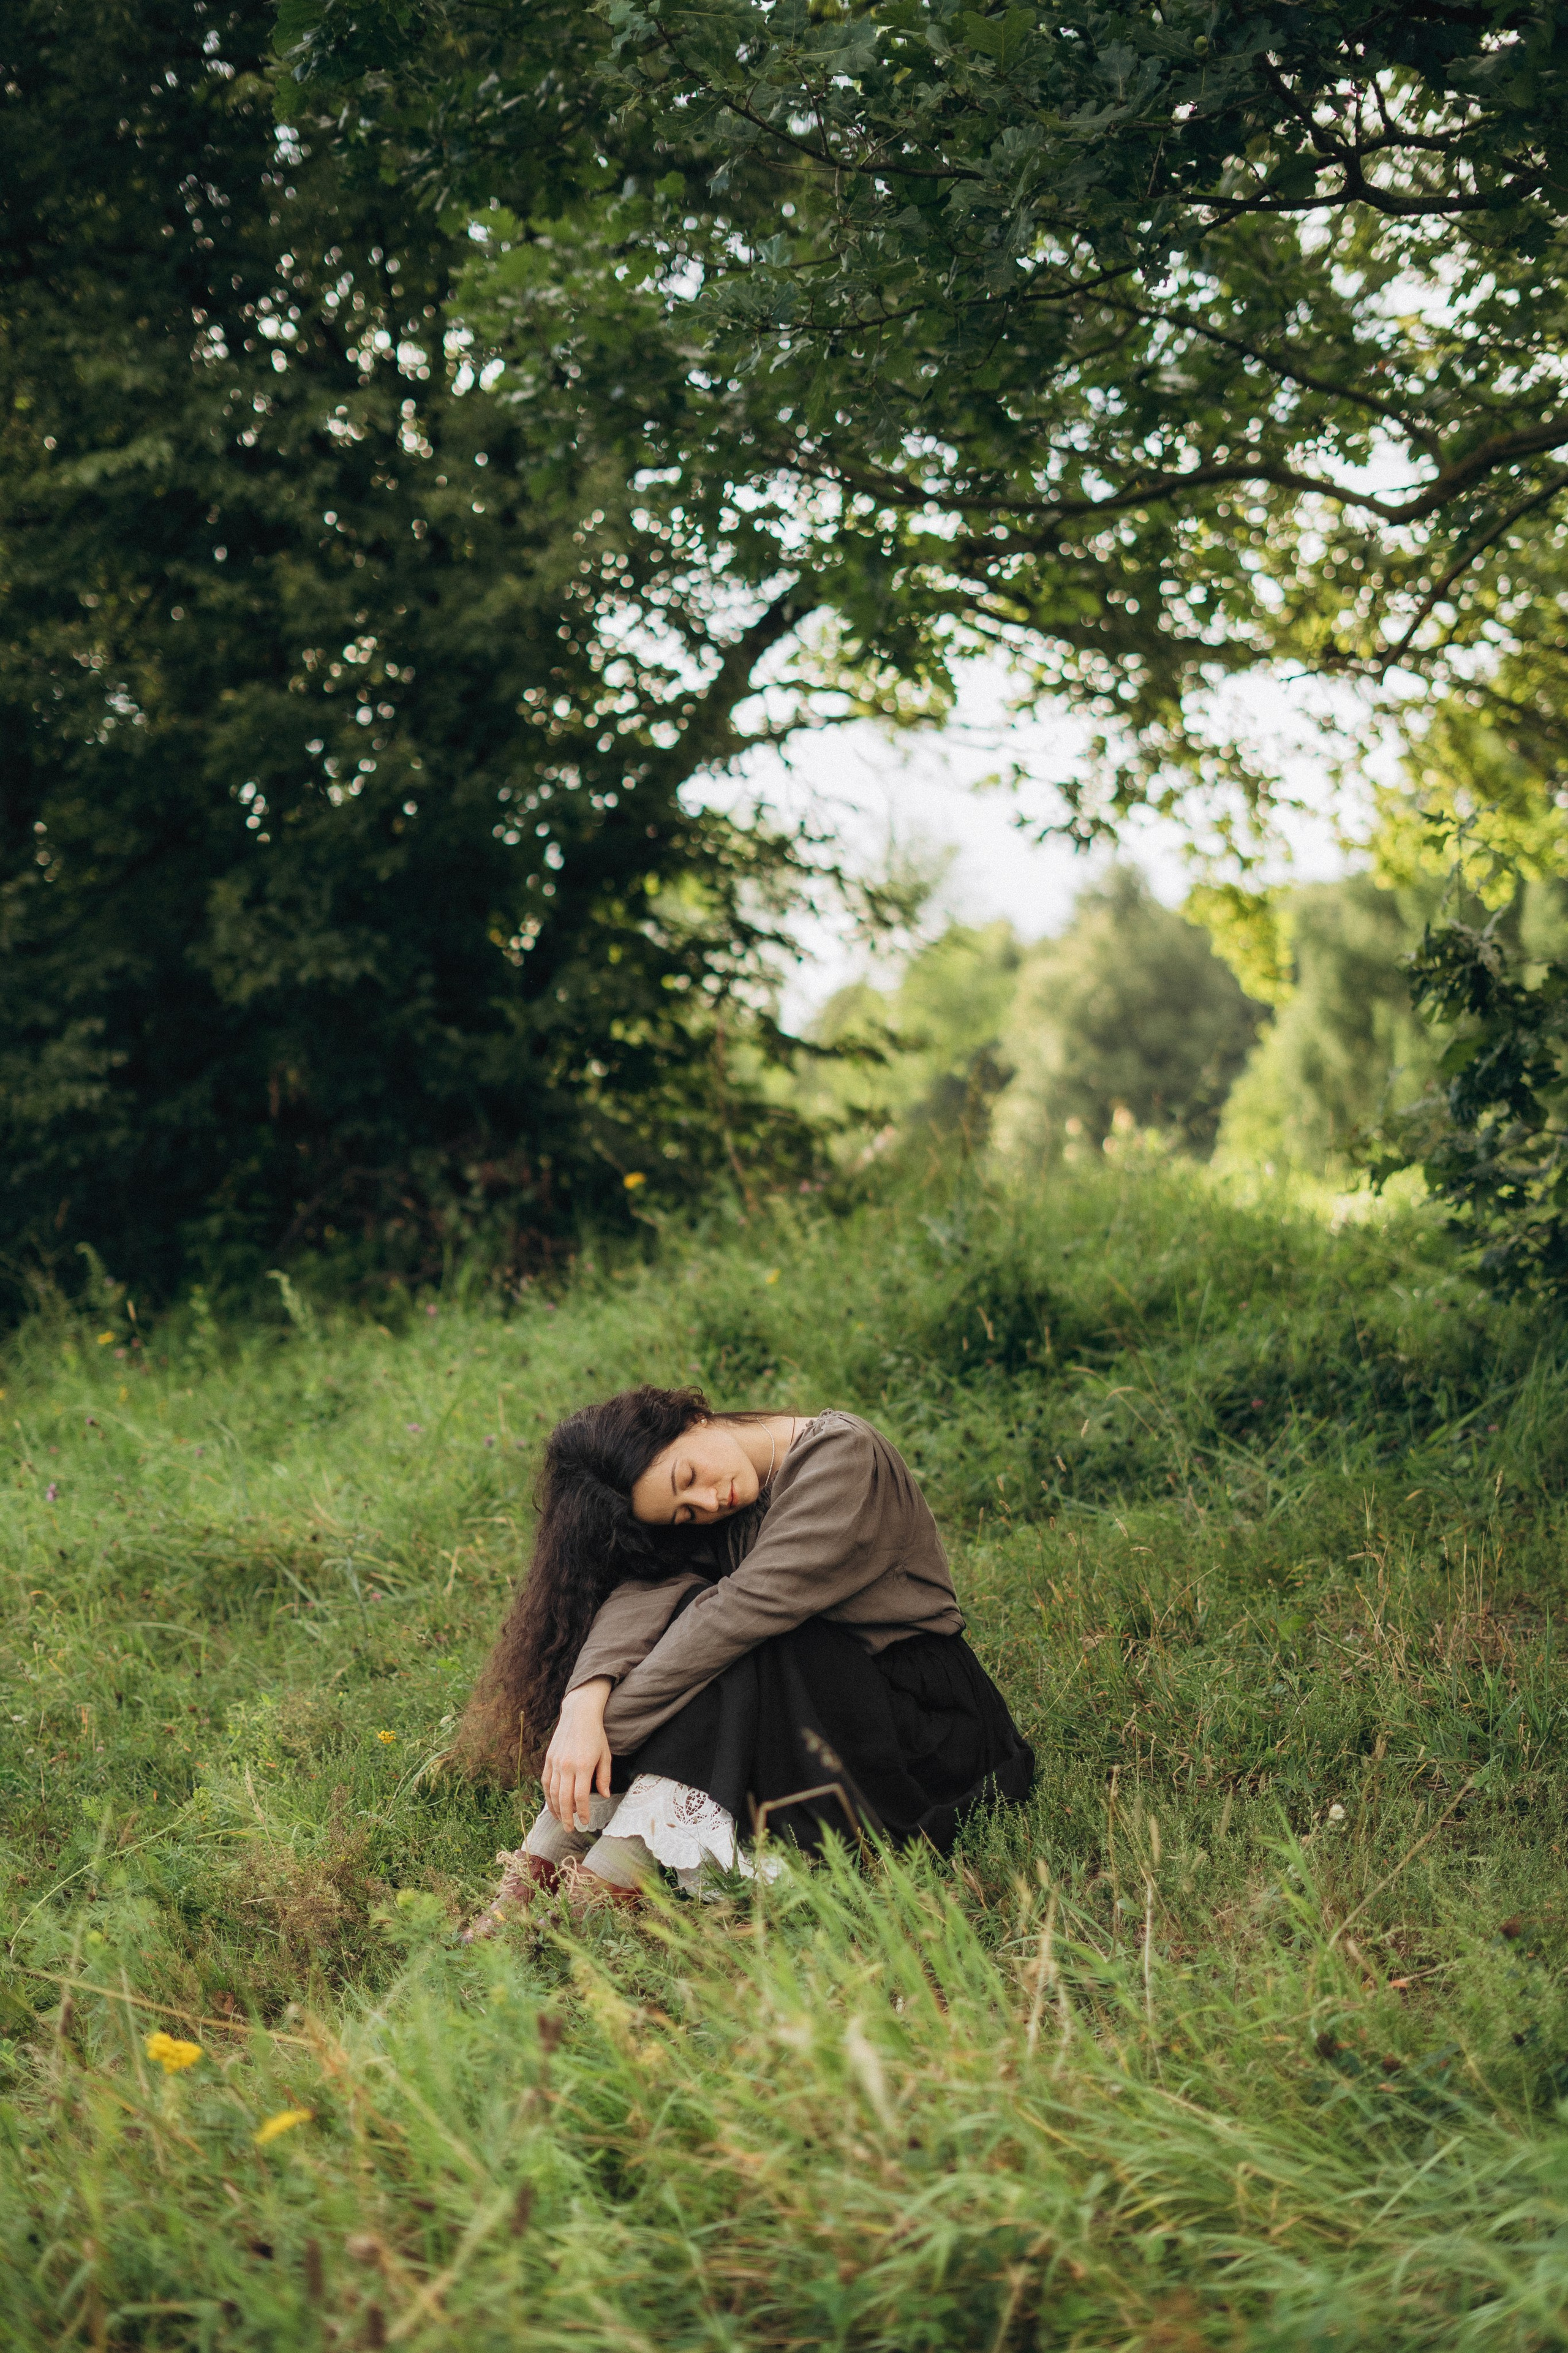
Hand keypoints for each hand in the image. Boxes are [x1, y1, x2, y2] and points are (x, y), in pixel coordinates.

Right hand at [542, 1678, 612, 1831]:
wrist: (579, 1714)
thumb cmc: (595, 1735)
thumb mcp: (605, 1755)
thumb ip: (604, 1777)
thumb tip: (604, 1796)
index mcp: (583, 1766)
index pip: (580, 1796)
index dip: (582, 1812)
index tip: (585, 1821)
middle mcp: (567, 1766)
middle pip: (564, 1798)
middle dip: (567, 1817)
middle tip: (570, 1829)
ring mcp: (555, 1762)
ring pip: (552, 1792)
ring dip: (556, 1809)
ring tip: (561, 1820)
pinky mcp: (549, 1759)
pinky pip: (545, 1781)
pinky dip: (547, 1796)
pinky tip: (552, 1805)